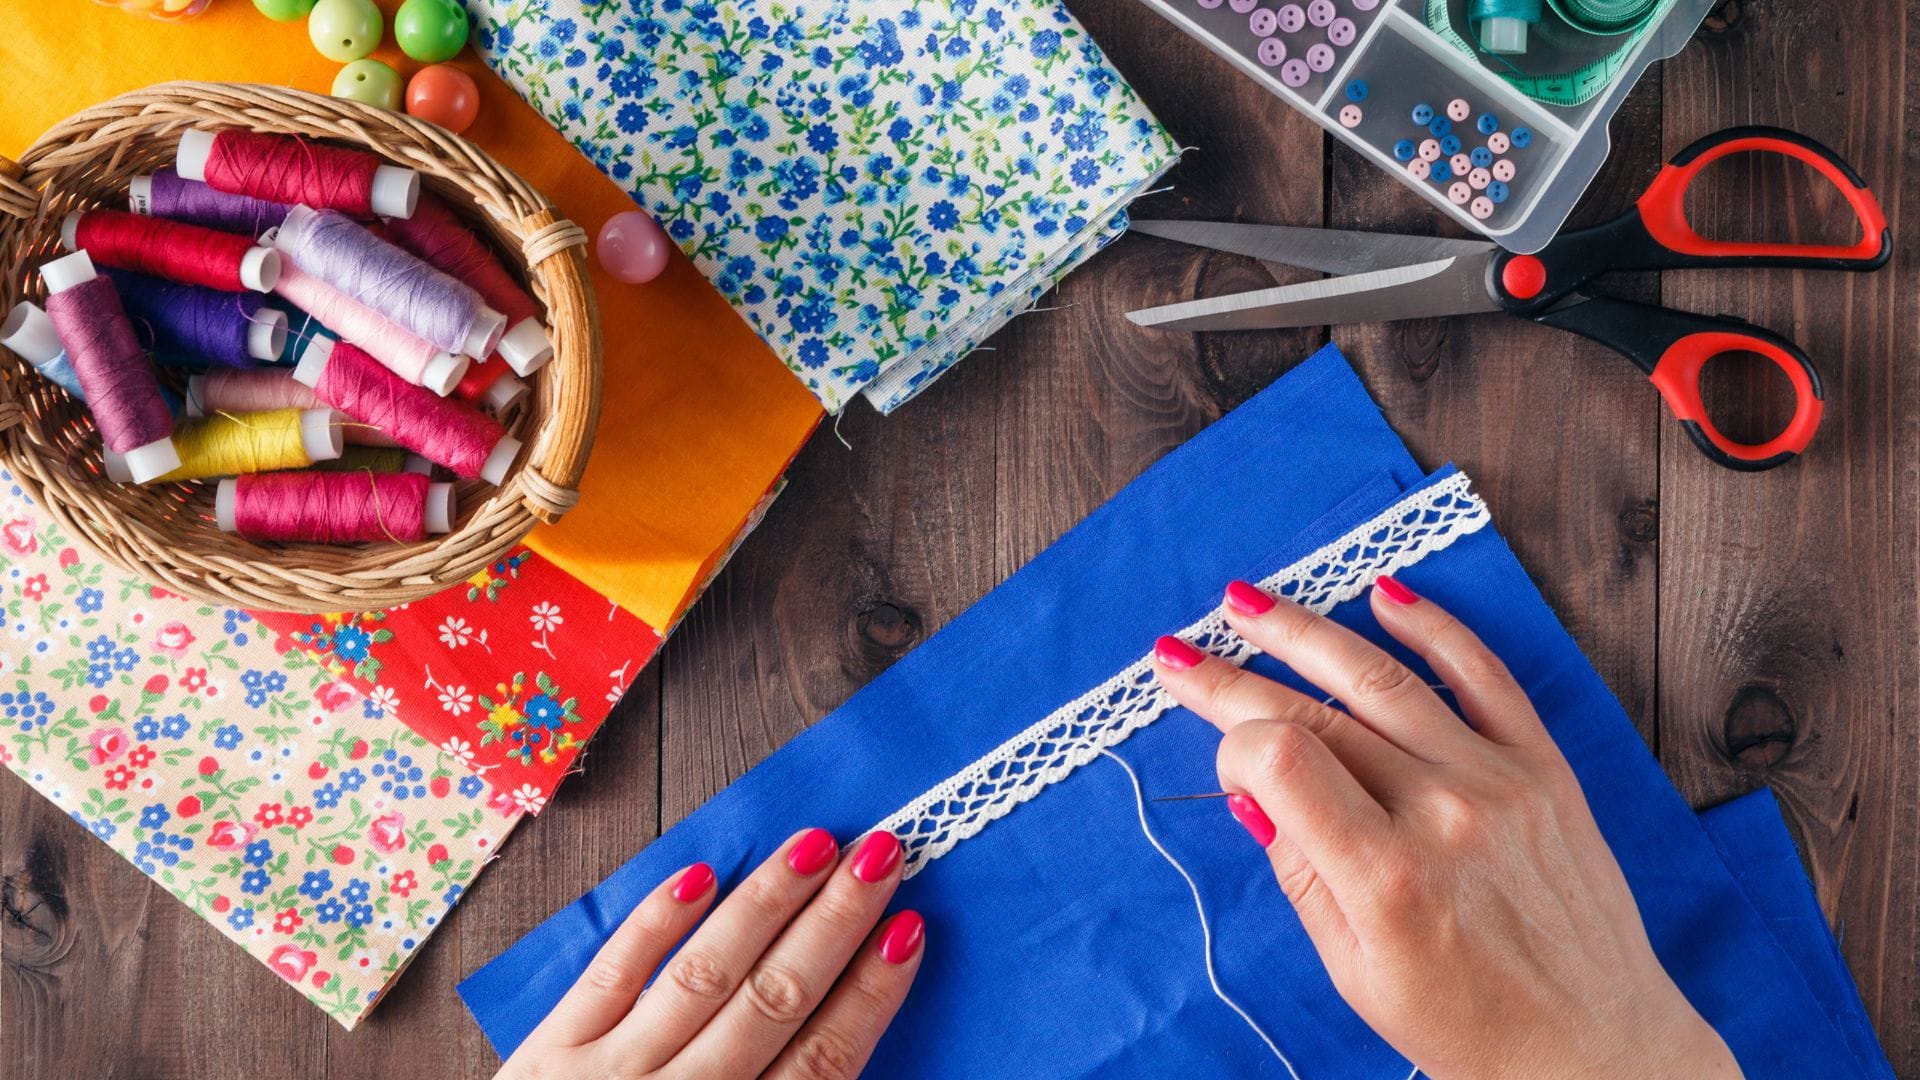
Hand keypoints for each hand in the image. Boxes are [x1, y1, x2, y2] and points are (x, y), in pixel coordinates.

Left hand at [495, 829, 924, 1079]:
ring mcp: (609, 1077)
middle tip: (879, 854)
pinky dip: (652, 926)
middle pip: (772, 1003)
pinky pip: (608, 978)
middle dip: (832, 923)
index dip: (869, 995)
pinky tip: (698, 875)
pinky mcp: (549, 1056)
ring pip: (702, 975)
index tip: (908, 931)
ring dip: (762, 905)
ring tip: (812, 845)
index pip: (822, 1063)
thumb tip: (842, 1041)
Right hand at [1152, 576, 1740, 1079]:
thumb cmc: (1472, 1027)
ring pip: (1383, 677)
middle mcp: (1444, 814)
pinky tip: (1383, 595)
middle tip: (1178, 650)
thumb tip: (1253, 791)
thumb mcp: (1357, 974)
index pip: (1281, 759)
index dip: (1233, 746)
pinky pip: (1484, 676)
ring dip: (1304, 630)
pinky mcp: (1544, 768)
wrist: (1599, 1047)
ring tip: (1247, 602)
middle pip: (1316, 712)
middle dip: (1232, 675)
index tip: (1224, 763)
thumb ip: (1301, 874)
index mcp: (1388, 878)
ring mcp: (1499, 782)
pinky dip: (1433, 627)